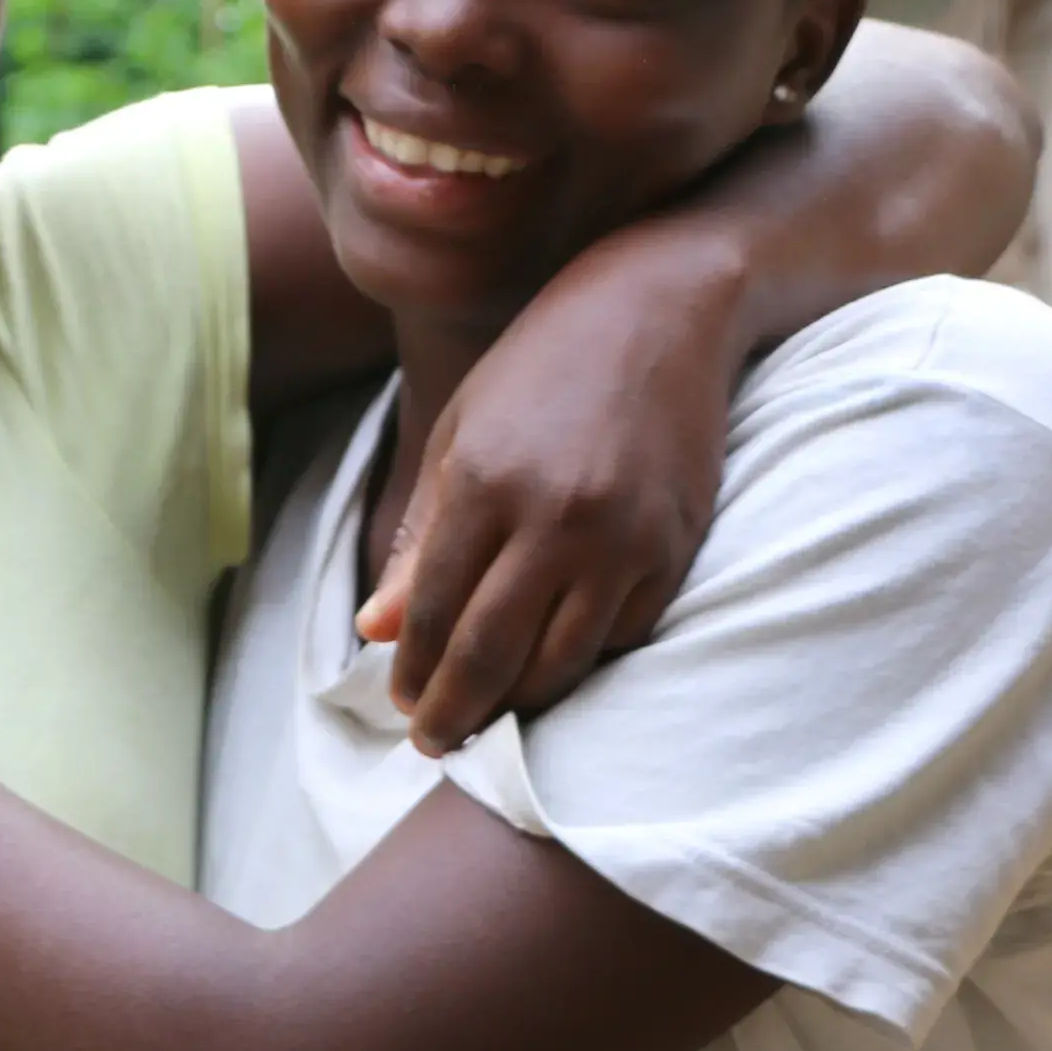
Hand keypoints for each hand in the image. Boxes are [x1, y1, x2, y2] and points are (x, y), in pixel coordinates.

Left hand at [359, 229, 740, 753]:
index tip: (403, 706)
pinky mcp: (675, 546)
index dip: (415, 674)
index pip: (436, 616)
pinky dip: (584, 661)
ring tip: (491, 716)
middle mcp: (554, 518)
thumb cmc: (541, 363)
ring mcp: (623, 537)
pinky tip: (554, 668)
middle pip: (494, 656)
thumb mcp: (461, 431)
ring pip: (563, 662)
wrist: (661, 308)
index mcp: (484, 482)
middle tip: (436, 742)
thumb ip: (423, 538)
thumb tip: (376, 631)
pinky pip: (623, 636)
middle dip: (456, 712)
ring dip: (521, 703)